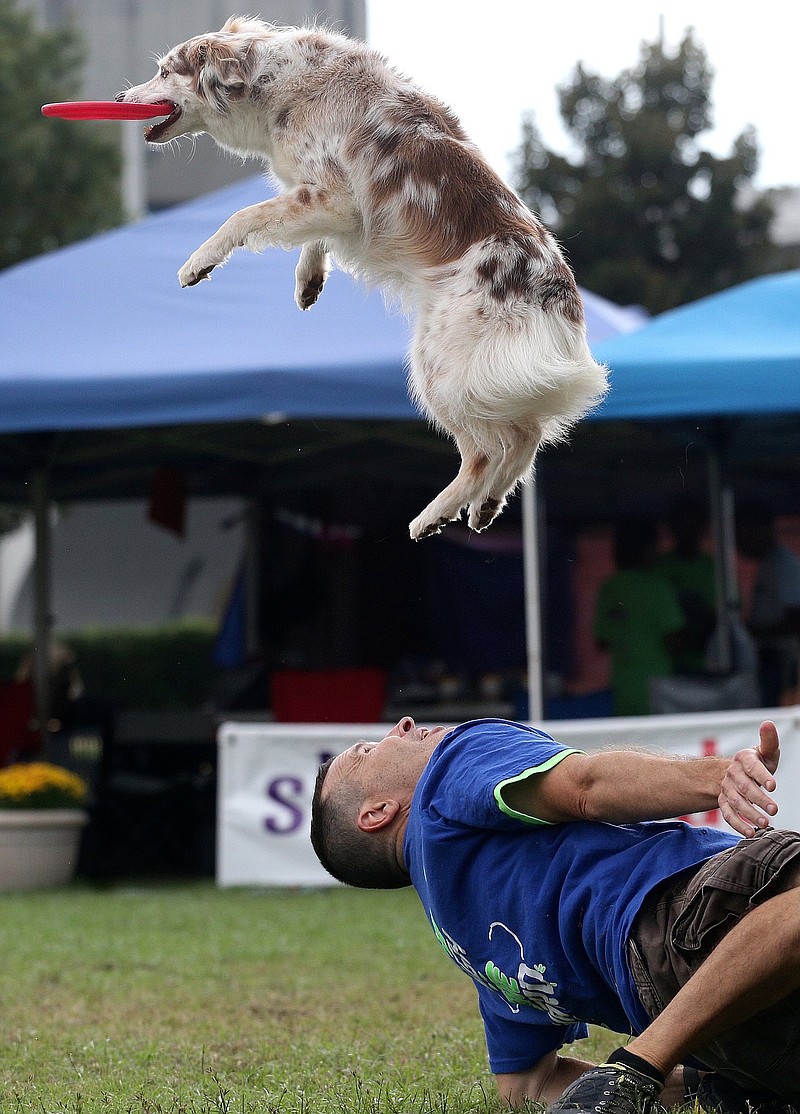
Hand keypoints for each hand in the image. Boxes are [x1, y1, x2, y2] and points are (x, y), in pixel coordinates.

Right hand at [718, 721, 779, 836]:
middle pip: (744, 787)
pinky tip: (750, 833)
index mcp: (743, 759)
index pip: (751, 766)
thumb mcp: (764, 752)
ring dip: (750, 813)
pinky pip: (728, 814)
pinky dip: (738, 824)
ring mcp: (727, 789)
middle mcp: (732, 773)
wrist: (735, 774)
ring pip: (736, 802)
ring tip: (765, 824)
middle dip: (758, 798)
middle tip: (774, 809)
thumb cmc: (756, 763)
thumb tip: (768, 723)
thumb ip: (769, 741)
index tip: (773, 785)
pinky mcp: (724, 802)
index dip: (761, 775)